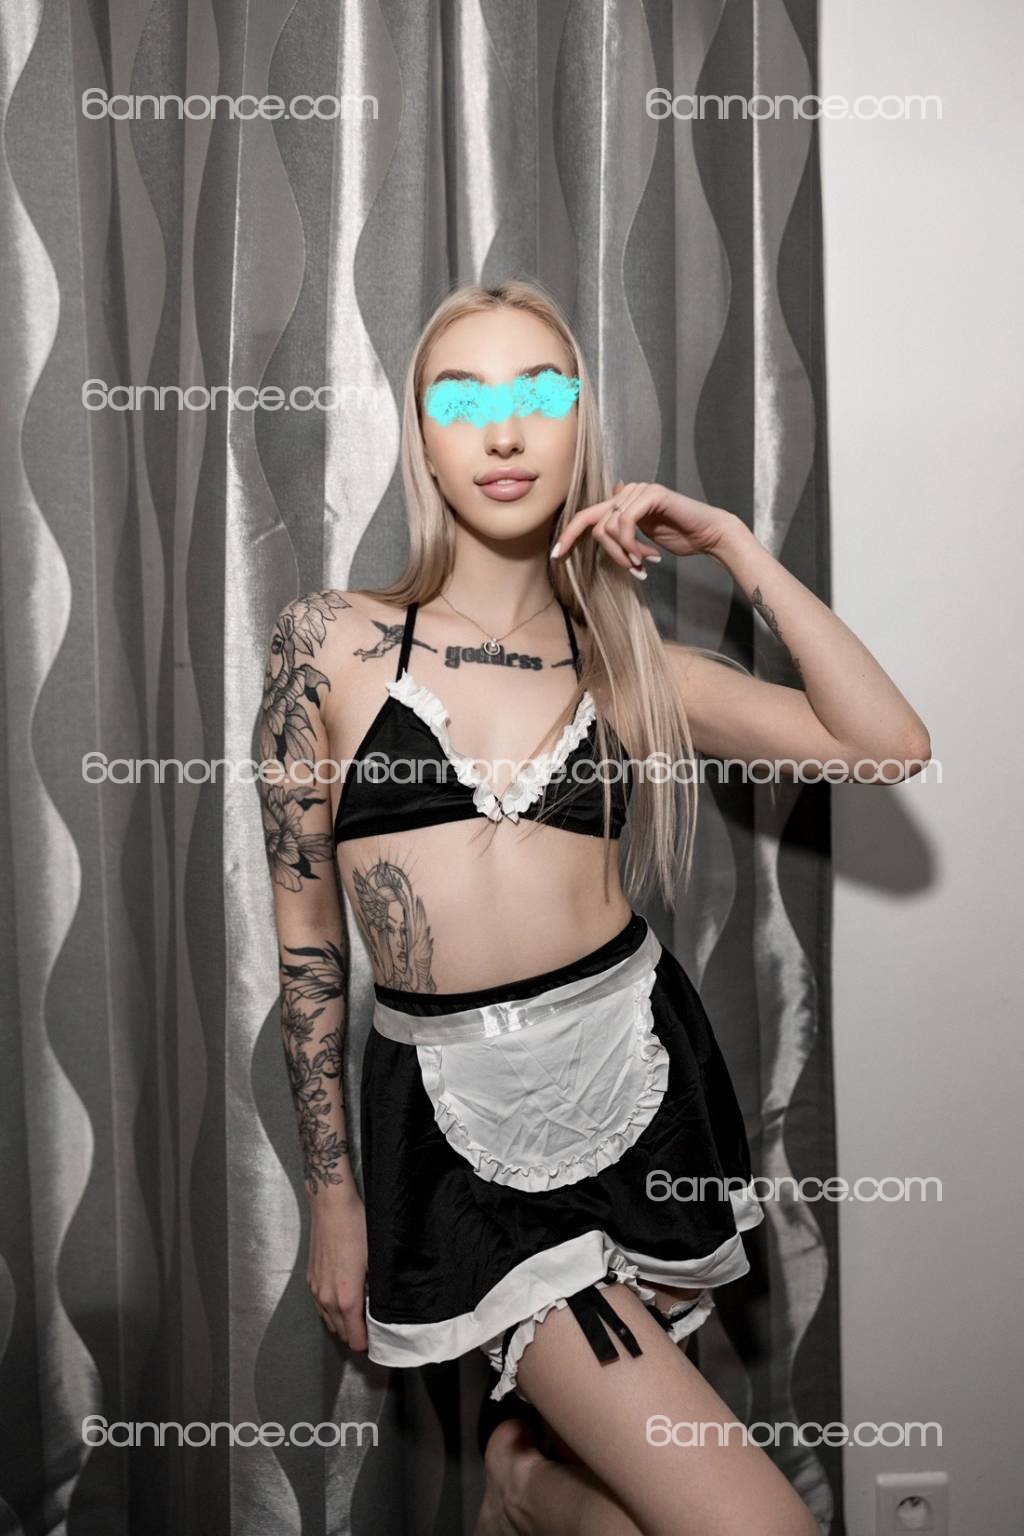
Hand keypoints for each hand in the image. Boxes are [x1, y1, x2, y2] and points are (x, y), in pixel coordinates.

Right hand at [306, 1190, 368, 1351]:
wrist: (331, 1207)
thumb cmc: (357, 1229)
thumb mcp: (376, 1261)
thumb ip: (377, 1291)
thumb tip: (384, 1308)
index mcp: (346, 1299)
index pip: (354, 1339)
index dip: (367, 1343)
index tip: (378, 1340)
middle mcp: (327, 1299)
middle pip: (341, 1334)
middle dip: (356, 1335)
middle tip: (372, 1328)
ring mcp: (316, 1290)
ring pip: (329, 1322)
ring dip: (343, 1324)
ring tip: (360, 1316)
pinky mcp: (310, 1280)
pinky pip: (321, 1307)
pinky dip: (332, 1311)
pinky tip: (344, 1300)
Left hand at [552, 481, 738, 574]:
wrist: (709, 535)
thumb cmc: (680, 537)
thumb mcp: (642, 539)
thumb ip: (622, 531)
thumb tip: (606, 525)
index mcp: (623, 502)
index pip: (587, 516)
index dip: (568, 535)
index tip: (557, 556)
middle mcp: (628, 492)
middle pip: (594, 523)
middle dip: (608, 553)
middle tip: (629, 570)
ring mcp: (639, 490)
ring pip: (608, 527)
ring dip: (624, 554)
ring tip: (642, 564)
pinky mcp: (652, 494)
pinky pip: (624, 523)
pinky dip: (631, 545)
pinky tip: (647, 557)